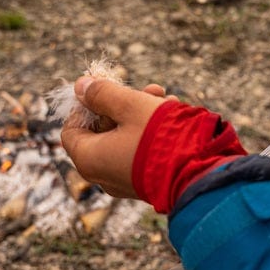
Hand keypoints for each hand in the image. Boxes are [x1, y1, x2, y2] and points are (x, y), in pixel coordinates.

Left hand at [61, 77, 167, 197]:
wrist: (198, 173)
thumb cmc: (160, 138)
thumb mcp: (130, 105)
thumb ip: (102, 93)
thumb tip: (80, 86)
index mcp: (89, 159)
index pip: (71, 130)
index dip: (84, 106)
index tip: (105, 89)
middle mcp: (103, 175)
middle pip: (101, 133)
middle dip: (121, 105)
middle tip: (145, 88)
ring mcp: (126, 182)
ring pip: (124, 140)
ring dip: (140, 115)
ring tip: (164, 97)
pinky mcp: (147, 183)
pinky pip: (140, 153)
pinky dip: (149, 134)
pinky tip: (171, 115)